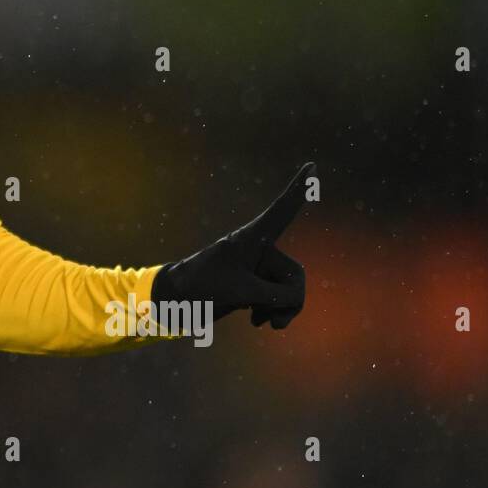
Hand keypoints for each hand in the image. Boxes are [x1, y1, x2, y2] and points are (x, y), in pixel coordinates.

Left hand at [151, 162, 314, 330]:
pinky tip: (257, 320)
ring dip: (281, 309)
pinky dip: (273, 311)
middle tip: (275, 321)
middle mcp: (259, 249)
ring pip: (290, 290)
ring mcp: (259, 267)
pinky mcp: (255, 283)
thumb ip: (276, 295)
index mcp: (251, 238)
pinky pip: (280, 298)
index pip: (281, 211)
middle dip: (290, 300)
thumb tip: (293, 300)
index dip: (298, 190)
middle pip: (295, 275)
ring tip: (264, 322)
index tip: (311, 166)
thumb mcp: (241, 292)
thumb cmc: (202, 288)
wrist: (176, 303)